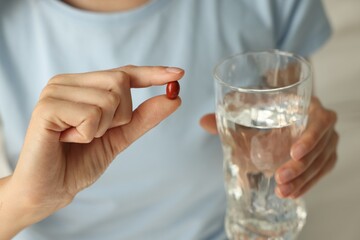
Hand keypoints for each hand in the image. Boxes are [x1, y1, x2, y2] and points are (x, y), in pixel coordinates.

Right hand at [1, 65, 183, 234]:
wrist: (50, 189)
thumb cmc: (81, 161)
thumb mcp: (119, 136)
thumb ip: (144, 117)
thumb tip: (173, 98)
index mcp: (83, 86)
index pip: (124, 73)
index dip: (152, 73)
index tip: (178, 73)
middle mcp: (68, 82)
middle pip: (120, 82)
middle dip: (120, 115)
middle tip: (94, 133)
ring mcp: (55, 92)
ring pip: (109, 99)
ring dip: (102, 128)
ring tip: (78, 138)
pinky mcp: (47, 107)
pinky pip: (91, 114)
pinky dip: (88, 134)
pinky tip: (67, 140)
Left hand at [199, 96, 337, 198]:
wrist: (287, 106)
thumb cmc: (270, 104)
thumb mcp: (254, 106)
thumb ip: (229, 113)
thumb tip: (202, 122)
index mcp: (309, 105)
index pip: (319, 121)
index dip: (310, 138)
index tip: (293, 152)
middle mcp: (322, 123)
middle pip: (320, 148)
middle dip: (300, 167)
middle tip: (279, 178)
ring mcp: (327, 141)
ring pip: (321, 163)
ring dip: (303, 179)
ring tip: (283, 191)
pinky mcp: (325, 155)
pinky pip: (321, 172)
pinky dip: (308, 184)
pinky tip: (292, 193)